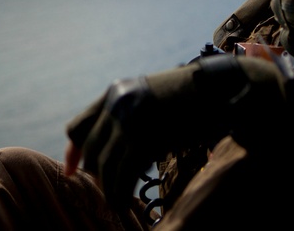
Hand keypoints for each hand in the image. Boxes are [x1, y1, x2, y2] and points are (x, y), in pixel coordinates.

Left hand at [64, 54, 288, 203]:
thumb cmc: (192, 97)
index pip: (79, 126)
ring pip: (104, 166)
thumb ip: (130, 114)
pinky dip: (120, 194)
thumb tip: (114, 147)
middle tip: (107, 190)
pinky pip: (123, 175)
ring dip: (109, 190)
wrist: (221, 89)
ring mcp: (129, 121)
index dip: (73, 152)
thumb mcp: (152, 98)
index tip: (72, 170)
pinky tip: (124, 204)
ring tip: (117, 202)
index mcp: (115, 92)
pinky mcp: (146, 139)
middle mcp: (117, 104)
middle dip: (96, 174)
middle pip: (91, 150)